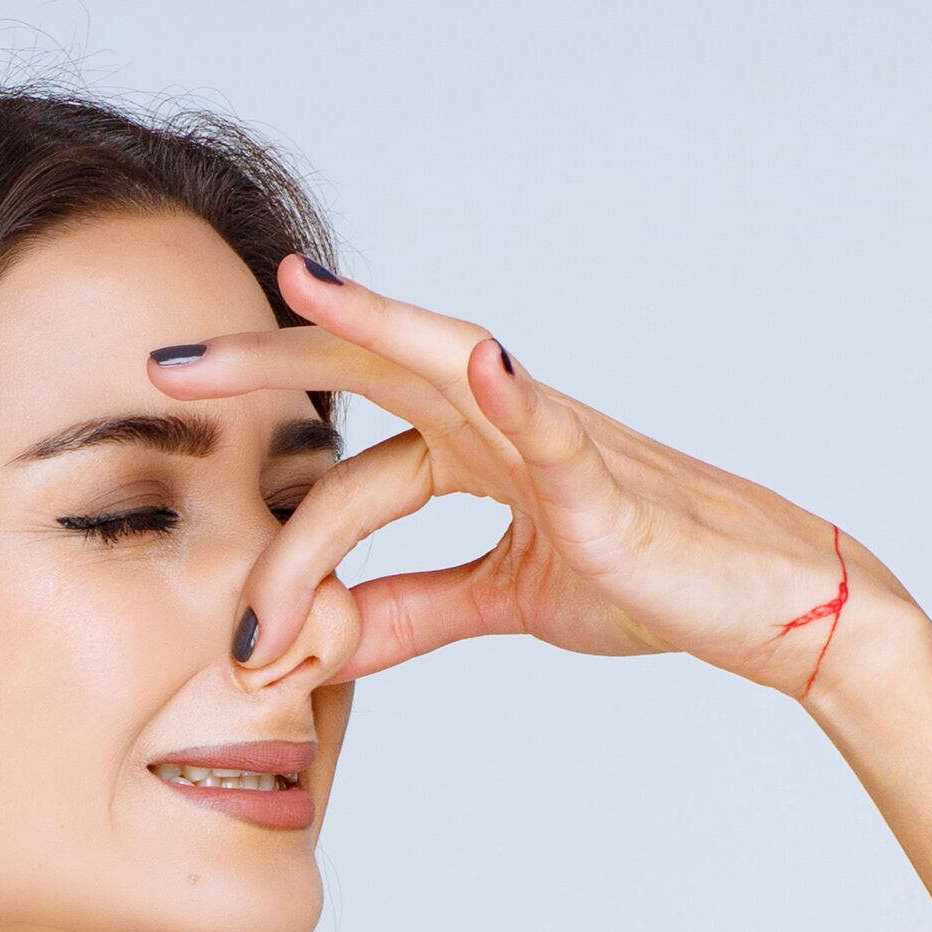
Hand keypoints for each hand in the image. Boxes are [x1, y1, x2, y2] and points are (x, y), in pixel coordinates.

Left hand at [157, 255, 931, 703]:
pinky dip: (518, 395)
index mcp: (469, 450)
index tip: (238, 633)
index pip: (345, 472)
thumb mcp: (501, 602)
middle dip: (265, 362)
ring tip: (298, 288)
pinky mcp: (608, 481)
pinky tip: (483, 362)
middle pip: (366, 371)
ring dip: (372, 326)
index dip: (279, 544)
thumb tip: (311, 643)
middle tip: (163, 360)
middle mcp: (500, 420)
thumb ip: (407, 612)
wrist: (767, 607)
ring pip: (449, 367)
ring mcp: (554, 438)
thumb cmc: (647, 581)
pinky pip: (556, 429)